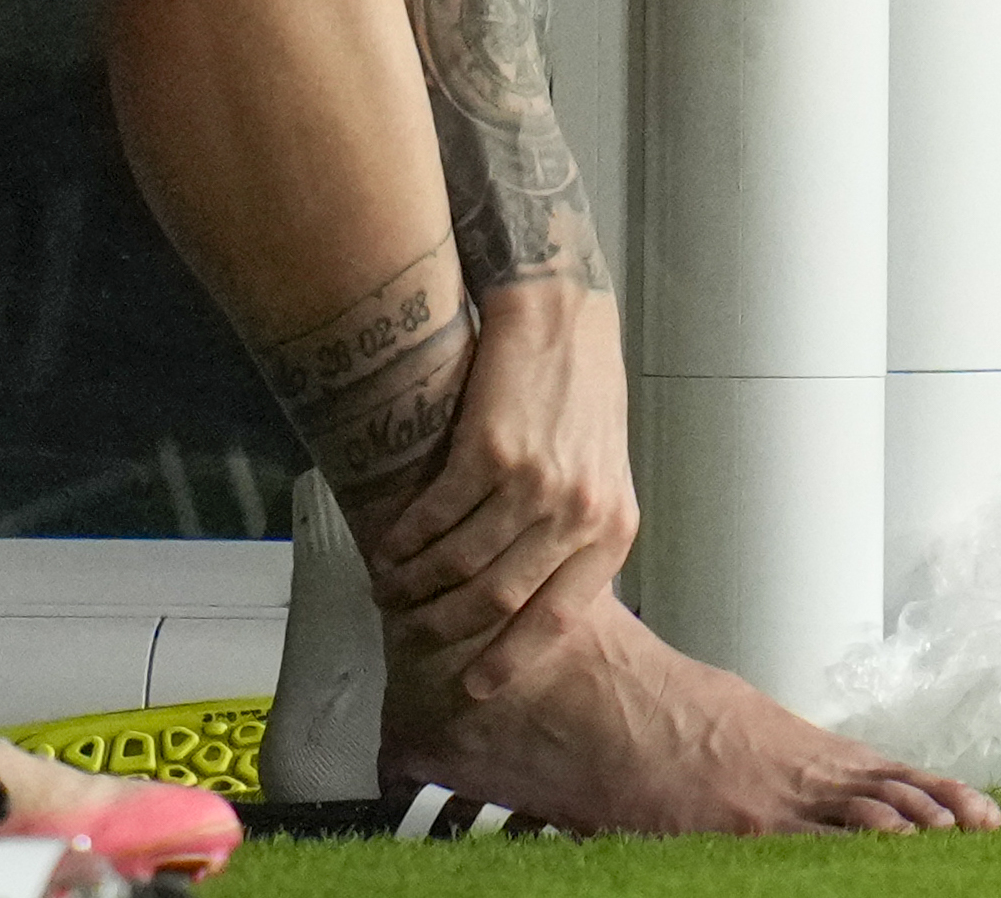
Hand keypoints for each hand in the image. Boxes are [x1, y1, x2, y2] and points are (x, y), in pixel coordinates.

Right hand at [366, 282, 637, 681]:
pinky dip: (406, 539)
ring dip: (416, 585)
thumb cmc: (581, 393)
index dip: (510, 658)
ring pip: (462, 562)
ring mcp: (536, 483)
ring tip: (388, 589)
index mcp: (612, 530)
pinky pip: (437, 516)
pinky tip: (387, 546)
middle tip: (412, 636)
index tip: (475, 685)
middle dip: (449, 627)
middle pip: (502, 599)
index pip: (558, 618)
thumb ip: (575, 534)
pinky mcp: (491, 451)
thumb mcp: (603, 472)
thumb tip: (527, 596)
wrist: (561, 313)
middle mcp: (579, 513)